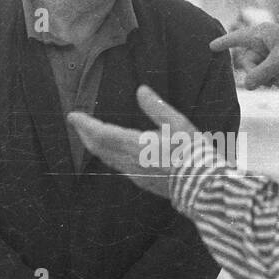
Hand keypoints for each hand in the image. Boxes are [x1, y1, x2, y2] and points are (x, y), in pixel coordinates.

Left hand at [69, 86, 205, 199]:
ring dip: (95, 145)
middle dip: (85, 134)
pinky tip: (111, 152)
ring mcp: (135, 175)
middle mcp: (131, 162)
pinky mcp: (142, 182)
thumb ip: (156, 107)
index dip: (86, 124)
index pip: (102, 133)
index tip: (73, 115)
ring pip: (107, 158)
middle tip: (76, 123)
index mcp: (138, 146)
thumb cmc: (194, 154)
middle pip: (99, 148)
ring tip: (89, 135)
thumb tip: (141, 90)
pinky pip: (117, 166)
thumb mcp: (179, 125)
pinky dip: (107, 155)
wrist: (204, 187)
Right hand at [209, 24, 278, 88]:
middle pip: (247, 61)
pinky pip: (268, 70)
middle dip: (258, 74)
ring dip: (267, 78)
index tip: (211, 46)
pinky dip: (273, 78)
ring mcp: (272, 48)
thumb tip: (248, 86)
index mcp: (261, 33)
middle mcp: (265, 39)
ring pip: (258, 68)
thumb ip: (262, 73)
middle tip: (272, 82)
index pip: (237, 37)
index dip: (224, 43)